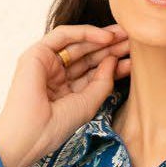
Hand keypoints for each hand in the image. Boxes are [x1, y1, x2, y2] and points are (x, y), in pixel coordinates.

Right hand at [0, 24, 131, 166]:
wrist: (31, 134)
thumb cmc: (56, 126)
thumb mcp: (88, 104)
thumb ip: (103, 82)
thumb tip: (114, 59)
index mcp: (66, 90)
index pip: (93, 72)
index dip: (114, 65)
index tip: (134, 62)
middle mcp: (56, 74)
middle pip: (88, 55)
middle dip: (111, 48)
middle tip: (134, 41)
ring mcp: (46, 62)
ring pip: (78, 43)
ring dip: (102, 38)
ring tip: (125, 36)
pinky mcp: (38, 52)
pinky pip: (65, 35)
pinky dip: (85, 33)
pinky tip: (106, 38)